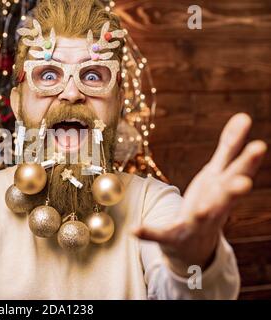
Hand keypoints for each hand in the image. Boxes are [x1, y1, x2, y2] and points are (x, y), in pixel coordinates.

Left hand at [134, 113, 266, 275]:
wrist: (194, 246)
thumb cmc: (209, 203)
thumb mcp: (216, 174)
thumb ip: (228, 147)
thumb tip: (244, 115)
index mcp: (223, 190)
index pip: (238, 173)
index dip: (248, 160)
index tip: (259, 146)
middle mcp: (214, 208)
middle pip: (225, 198)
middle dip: (234, 191)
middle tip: (244, 184)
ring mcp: (195, 225)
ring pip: (201, 219)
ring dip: (202, 214)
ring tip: (199, 211)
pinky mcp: (173, 237)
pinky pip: (161, 235)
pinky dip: (149, 233)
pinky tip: (134, 230)